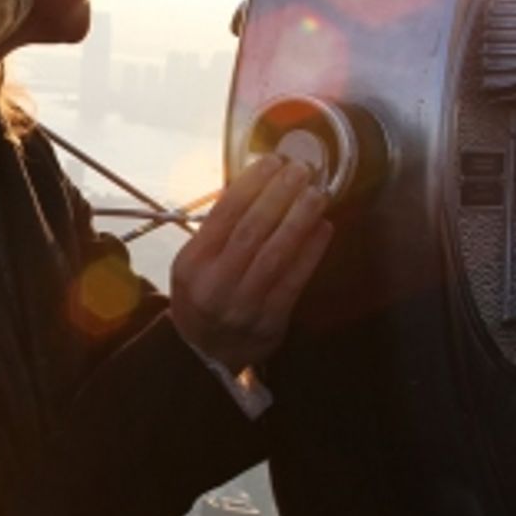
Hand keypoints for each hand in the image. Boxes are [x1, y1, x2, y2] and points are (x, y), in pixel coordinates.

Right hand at [170, 154, 333, 373]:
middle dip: (280, 195)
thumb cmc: (202, 297)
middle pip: (251, 230)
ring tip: (317, 193)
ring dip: (300, 219)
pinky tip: (323, 228)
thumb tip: (257, 184)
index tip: (272, 161)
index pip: (224, 214)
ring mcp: (243, 305)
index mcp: (193, 263)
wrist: (204, 354)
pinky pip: (294, 281)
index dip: (251, 184)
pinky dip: (311, 252)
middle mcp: (215, 284)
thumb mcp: (193, 262)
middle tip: (302, 170)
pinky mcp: (270, 322)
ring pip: (275, 254)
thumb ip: (218, 229)